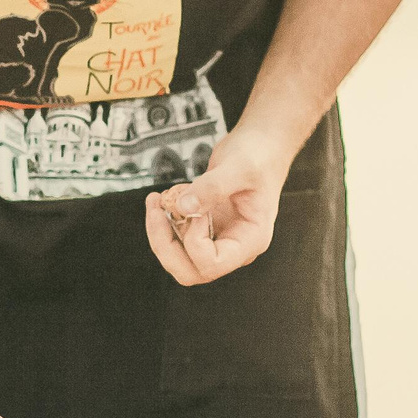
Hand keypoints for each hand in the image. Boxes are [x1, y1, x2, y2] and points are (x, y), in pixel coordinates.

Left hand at [143, 132, 290, 285]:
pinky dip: (164, 222)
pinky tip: (164, 198)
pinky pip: (177, 239)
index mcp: (250, 240)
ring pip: (179, 258)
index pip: (213, 263)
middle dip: (164, 245)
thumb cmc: (259, 155)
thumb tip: (182, 208)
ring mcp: (218, 238)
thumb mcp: (239, 167)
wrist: (261, 145)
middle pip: (191, 272)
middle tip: (156, 210)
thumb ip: (212, 187)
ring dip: (160, 233)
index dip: (194, 240)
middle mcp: (234, 246)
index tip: (194, 206)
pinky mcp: (205, 228)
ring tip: (156, 200)